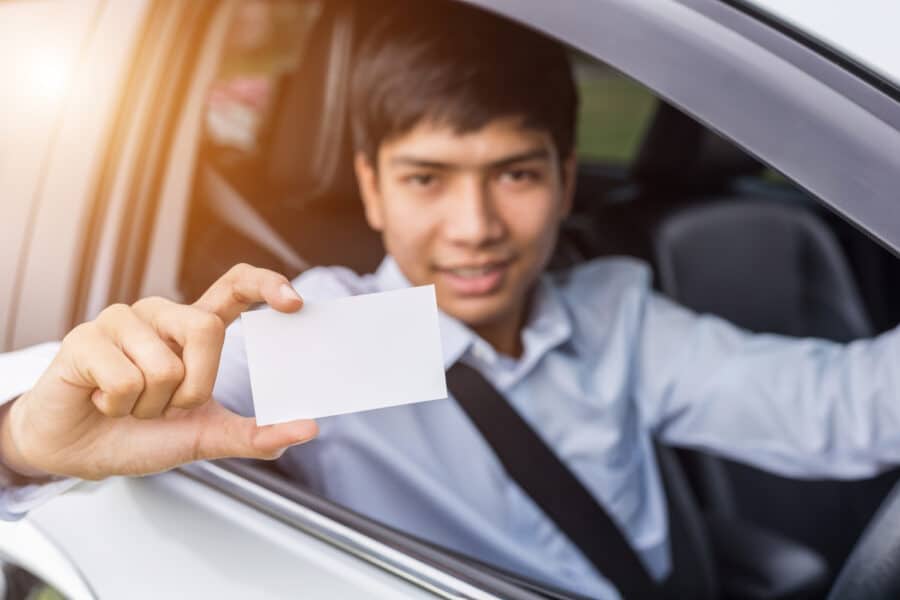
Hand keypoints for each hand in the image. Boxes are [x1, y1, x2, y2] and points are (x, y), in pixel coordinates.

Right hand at [0, 264, 317, 480]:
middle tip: (166, 406)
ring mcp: (122, 321)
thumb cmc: (139, 435)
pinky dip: (117, 405)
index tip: (293, 302)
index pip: (235, 286)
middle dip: (193, 387)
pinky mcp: (85, 337)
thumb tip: (307, 429)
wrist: (77, 454)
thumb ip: (254, 434)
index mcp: (193, 329)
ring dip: (150, 404)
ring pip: (164, 364)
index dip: (265, 285)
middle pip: (207, 329)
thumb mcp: (205, 437)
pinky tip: (102, 401)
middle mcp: (161, 315)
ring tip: (128, 404)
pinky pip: (123, 377)